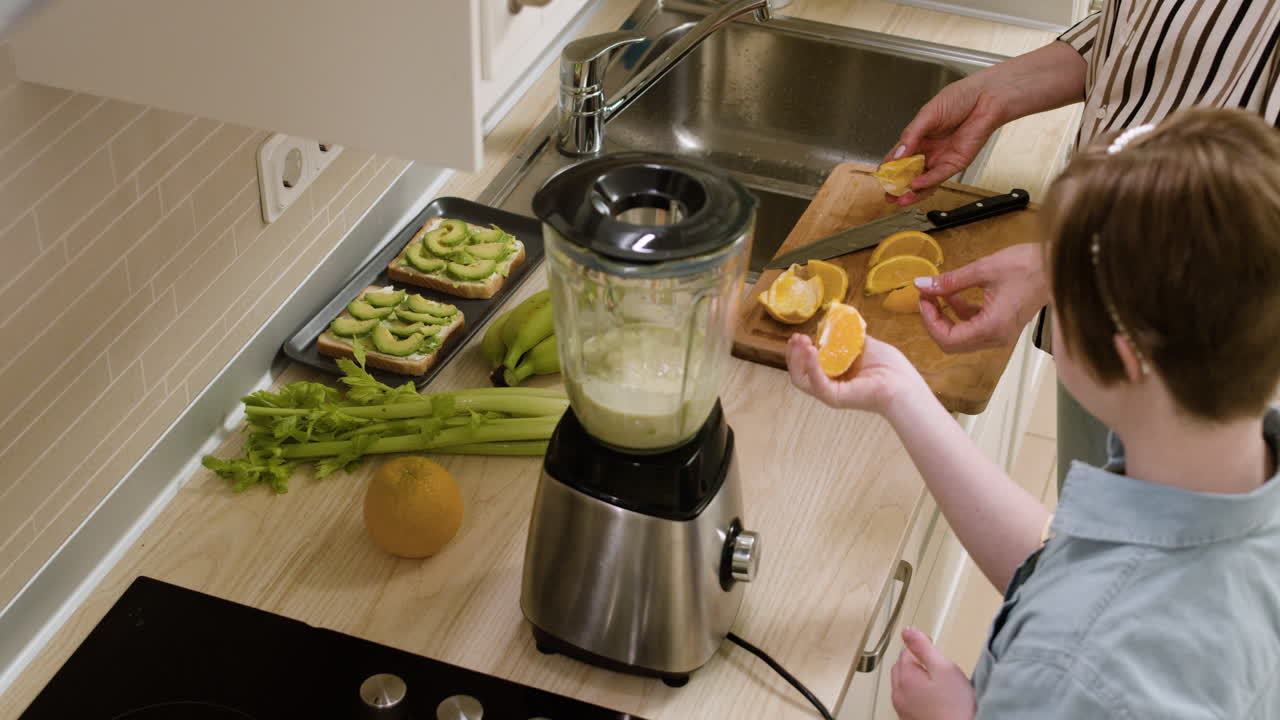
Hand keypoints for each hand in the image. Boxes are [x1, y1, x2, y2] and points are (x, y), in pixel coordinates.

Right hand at [785, 333, 928, 414]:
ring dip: (796, 360)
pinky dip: (811, 366)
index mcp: (835, 374)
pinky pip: (816, 383)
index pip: (808, 364)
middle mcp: (829, 385)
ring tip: (800, 342)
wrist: (904, 383)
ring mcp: (830, 393)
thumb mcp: (865, 345)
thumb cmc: (891, 369)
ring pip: (801, 379)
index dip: (801, 350)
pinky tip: (811, 350)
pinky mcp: (835, 398)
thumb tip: (837, 323)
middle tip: (796, 337)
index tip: (801, 335)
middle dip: (793, 354)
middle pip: (799, 372)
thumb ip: (849, 337)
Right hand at [883, 78, 1005, 205]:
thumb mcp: (928, 114)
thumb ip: (911, 135)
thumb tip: (897, 154)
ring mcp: (942, 158)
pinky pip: (939, 176)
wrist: (986, 98)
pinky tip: (915, 185)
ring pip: (924, 180)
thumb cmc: (960, 98)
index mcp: (919, 137)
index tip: (880, 176)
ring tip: (898, 198)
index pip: (899, 156)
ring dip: (911, 191)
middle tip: (887, 193)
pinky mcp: (956, 162)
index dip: (889, 167)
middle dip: (898, 185)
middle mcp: (930, 150)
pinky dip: (927, 182)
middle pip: (910, 173)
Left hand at [891, 627, 976, 719]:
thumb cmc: (956, 708)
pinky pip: (910, 701)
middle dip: (917, 665)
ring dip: (917, 682)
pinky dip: (919, 698)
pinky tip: (937, 702)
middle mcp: (898, 694)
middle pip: (902, 668)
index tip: (935, 652)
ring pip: (905, 685)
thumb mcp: (944, 668)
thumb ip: (923, 647)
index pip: (905, 651)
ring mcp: (902, 709)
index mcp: (904, 677)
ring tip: (940, 688)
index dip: (921, 648)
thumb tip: (907, 631)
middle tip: (940, 672)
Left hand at [915, 243, 1048, 352]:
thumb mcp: (983, 269)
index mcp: (992, 328)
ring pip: (962, 337)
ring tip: (937, 292)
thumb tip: (922, 284)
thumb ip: (950, 281)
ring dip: (946, 317)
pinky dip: (961, 314)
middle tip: (926, 297)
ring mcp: (1001, 334)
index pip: (948, 340)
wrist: (1058, 266)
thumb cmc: (1029, 266)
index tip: (923, 299)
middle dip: (934, 321)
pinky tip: (954, 293)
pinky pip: (974, 327)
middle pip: (952, 343)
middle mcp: (996, 338)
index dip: (929, 322)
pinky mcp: (1003, 326)